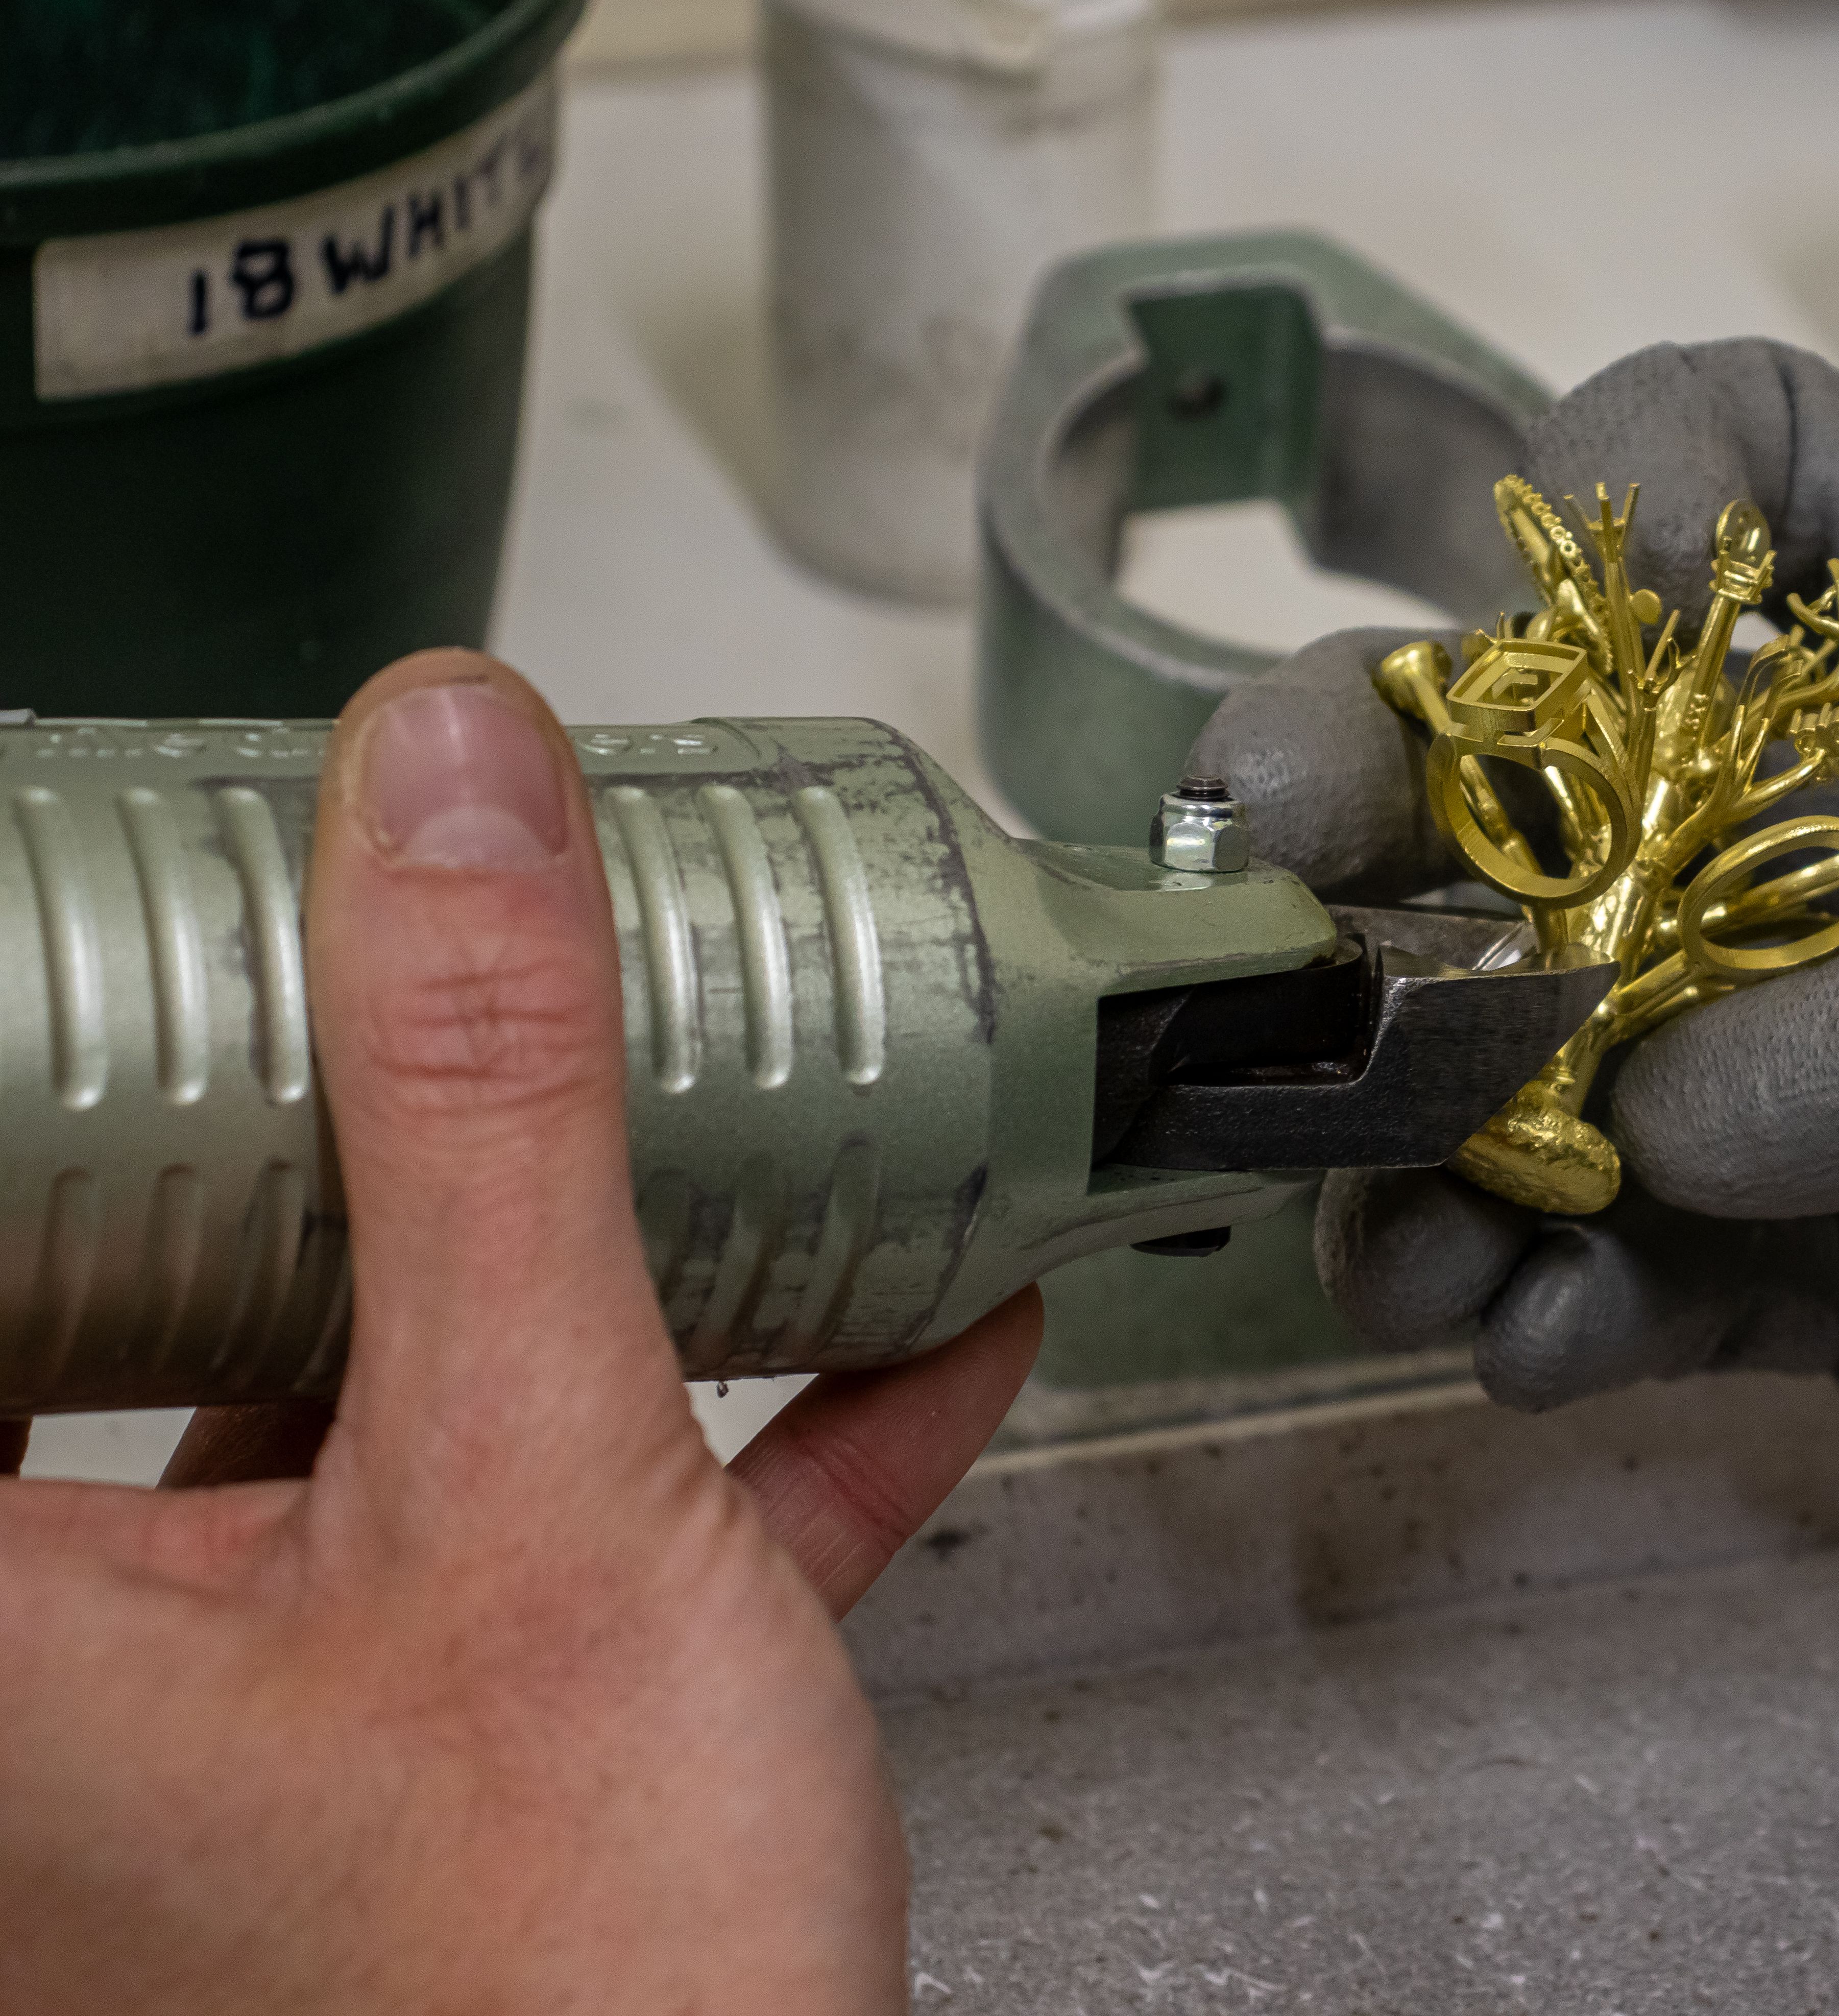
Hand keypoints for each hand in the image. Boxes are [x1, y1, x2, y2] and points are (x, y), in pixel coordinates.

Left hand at [0, 651, 1039, 2012]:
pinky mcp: (487, 1761)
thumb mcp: (534, 1474)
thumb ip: (484, 1114)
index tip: (101, 928)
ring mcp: (294, 1732)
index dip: (23, 1083)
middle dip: (323, 1137)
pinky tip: (903, 1339)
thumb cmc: (571, 1998)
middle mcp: (93, 1690)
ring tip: (679, 1112)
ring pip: (388, 1418)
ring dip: (559, 1271)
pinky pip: (572, 1535)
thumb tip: (439, 790)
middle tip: (387, 956)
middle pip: (158, 1315)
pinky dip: (727, 1434)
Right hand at [1194, 340, 1838, 1748]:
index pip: (1773, 474)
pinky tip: (1514, 1342)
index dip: (1613, 503)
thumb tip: (1657, 1103)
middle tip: (1263, 886)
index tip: (1520, 647)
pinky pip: (1651, 1271)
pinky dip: (1546, 1301)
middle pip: (1595, 766)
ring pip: (1576, 1048)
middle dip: (1409, 806)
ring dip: (1437, 1116)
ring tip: (1384, 1225)